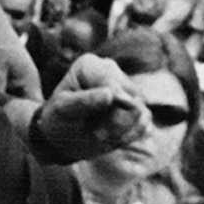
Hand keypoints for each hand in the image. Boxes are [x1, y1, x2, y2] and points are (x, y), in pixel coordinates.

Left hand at [31, 51, 146, 162]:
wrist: (62, 138)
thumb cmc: (58, 119)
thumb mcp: (63, 111)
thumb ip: (85, 101)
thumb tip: (111, 94)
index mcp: (91, 65)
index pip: (114, 87)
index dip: (110, 113)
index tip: (95, 133)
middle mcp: (112, 71)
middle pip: (131, 100)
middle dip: (115, 124)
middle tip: (96, 135)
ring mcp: (125, 88)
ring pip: (140, 113)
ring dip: (122, 132)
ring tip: (101, 135)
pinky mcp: (136, 106)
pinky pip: (145, 123)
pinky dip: (130, 135)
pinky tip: (113, 138)